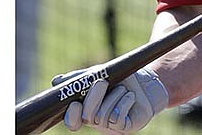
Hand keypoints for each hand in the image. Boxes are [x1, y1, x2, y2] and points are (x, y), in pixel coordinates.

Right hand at [52, 67, 168, 132]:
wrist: (146, 81)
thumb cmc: (122, 78)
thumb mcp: (99, 74)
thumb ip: (78, 79)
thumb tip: (55, 82)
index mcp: (87, 110)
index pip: (73, 121)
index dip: (71, 116)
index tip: (74, 103)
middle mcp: (97, 121)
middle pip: (88, 116)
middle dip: (94, 98)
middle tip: (103, 83)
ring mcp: (112, 126)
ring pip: (104, 116)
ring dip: (114, 95)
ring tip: (123, 88)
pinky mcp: (126, 127)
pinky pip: (119, 118)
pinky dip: (125, 101)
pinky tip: (130, 96)